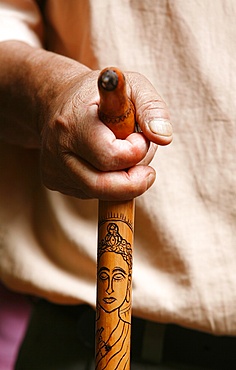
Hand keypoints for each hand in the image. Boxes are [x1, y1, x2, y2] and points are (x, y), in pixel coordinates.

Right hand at [40, 69, 172, 200]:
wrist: (57, 100)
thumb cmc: (99, 95)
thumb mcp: (131, 86)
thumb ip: (151, 107)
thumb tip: (163, 138)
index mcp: (74, 122)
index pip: (110, 156)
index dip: (136, 151)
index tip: (140, 137)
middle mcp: (57, 149)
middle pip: (103, 186)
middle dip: (134, 180)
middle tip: (145, 165)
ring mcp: (53, 169)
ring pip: (99, 194)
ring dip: (123, 181)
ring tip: (125, 157)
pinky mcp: (54, 181)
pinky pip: (90, 193)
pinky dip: (108, 182)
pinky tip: (104, 161)